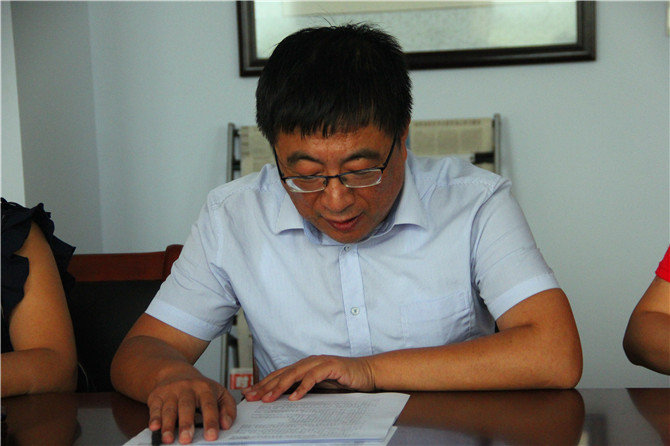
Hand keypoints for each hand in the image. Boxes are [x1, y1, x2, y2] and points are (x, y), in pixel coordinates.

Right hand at [147, 375, 235, 443]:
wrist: (176, 372)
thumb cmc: (200, 388)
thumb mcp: (219, 393)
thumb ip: (228, 408)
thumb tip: (226, 425)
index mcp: (205, 388)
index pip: (209, 405)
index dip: (211, 421)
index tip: (211, 436)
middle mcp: (187, 388)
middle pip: (186, 406)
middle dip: (186, 424)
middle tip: (187, 440)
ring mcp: (171, 391)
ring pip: (169, 409)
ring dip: (168, 425)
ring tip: (168, 440)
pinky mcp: (157, 396)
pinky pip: (154, 408)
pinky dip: (154, 418)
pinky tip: (154, 428)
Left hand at [242, 355, 374, 402]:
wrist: (367, 373)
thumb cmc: (344, 381)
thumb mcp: (320, 388)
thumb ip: (303, 390)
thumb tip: (284, 401)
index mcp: (304, 366)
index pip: (279, 375)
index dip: (263, 384)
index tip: (249, 394)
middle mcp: (309, 362)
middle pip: (282, 374)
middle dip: (265, 386)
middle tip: (251, 397)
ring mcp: (319, 363)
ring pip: (294, 374)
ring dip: (280, 387)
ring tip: (268, 398)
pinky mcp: (331, 366)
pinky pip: (314, 377)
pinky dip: (303, 387)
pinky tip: (294, 397)